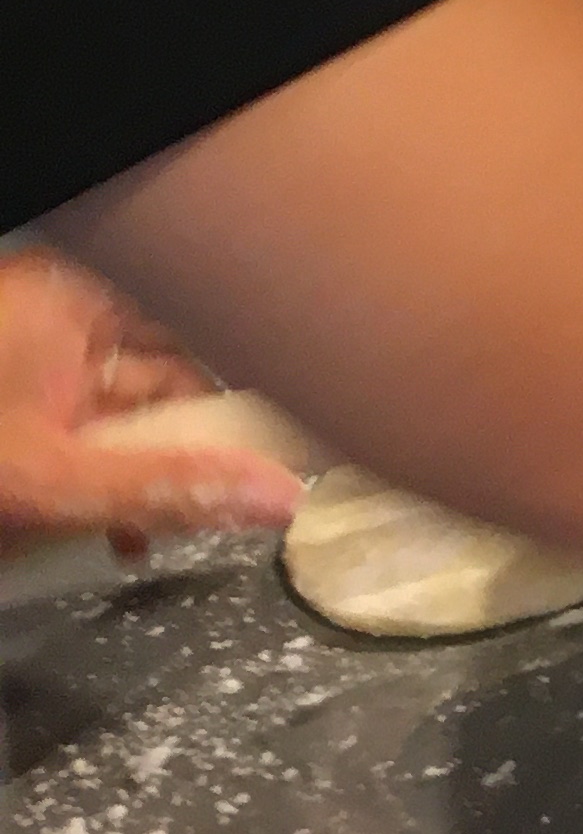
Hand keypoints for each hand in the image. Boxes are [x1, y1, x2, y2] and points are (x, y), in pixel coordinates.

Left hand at [0, 251, 304, 559]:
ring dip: (149, 470)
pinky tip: (108, 531)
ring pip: (129, 404)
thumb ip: (165, 489)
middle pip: (173, 363)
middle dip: (200, 438)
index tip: (303, 424)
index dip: (262, 363)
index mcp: (80, 298)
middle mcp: (64, 312)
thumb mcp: (46, 486)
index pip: (209, 314)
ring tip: (144, 535)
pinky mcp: (17, 406)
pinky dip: (102, 478)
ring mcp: (34, 359)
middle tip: (234, 500)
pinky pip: (86, 429)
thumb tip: (279, 499)